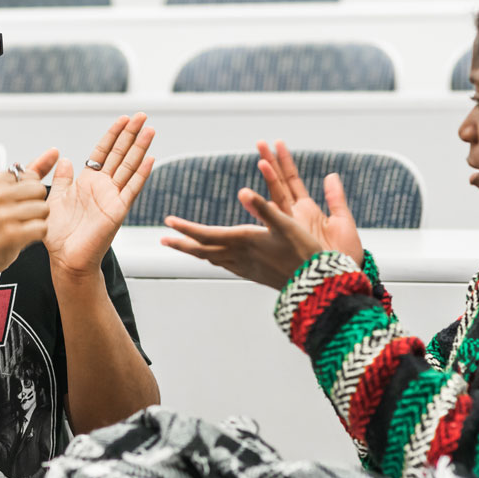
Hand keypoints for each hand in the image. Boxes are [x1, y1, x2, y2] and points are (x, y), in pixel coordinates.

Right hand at [0, 148, 58, 277]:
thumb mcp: (3, 194)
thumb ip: (32, 171)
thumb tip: (55, 151)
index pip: (32, 176)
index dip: (31, 192)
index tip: (14, 204)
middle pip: (40, 190)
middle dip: (37, 204)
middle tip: (21, 217)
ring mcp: (1, 215)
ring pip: (44, 209)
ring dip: (39, 221)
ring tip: (21, 227)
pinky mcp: (10, 235)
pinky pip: (42, 228)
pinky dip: (38, 235)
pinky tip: (23, 238)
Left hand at [42, 113, 155, 278]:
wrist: (66, 258)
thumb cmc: (59, 235)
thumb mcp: (55, 199)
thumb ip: (62, 179)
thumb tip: (64, 159)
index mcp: (88, 182)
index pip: (103, 152)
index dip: (113, 134)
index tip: (123, 119)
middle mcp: (103, 187)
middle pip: (120, 154)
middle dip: (131, 134)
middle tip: (142, 115)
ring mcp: (113, 198)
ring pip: (129, 167)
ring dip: (140, 148)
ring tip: (150, 130)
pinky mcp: (118, 210)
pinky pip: (132, 189)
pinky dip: (141, 174)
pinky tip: (150, 158)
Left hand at [162, 188, 322, 289]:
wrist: (315, 286)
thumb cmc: (304, 251)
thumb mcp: (286, 223)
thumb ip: (263, 207)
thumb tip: (243, 191)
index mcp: (244, 240)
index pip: (206, 235)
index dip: (185, 228)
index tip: (167, 222)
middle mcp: (240, 256)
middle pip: (203, 250)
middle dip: (182, 244)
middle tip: (163, 240)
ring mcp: (246, 267)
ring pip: (213, 259)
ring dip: (196, 252)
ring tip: (185, 247)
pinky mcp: (253, 274)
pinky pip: (225, 265)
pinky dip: (213, 259)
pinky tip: (216, 259)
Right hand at [257, 140, 363, 265]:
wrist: (342, 280)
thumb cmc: (344, 256)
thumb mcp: (343, 222)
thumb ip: (336, 198)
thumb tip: (331, 175)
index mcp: (308, 210)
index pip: (292, 181)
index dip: (285, 162)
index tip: (277, 144)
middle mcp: (295, 216)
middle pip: (279, 184)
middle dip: (271, 162)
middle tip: (260, 143)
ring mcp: (290, 226)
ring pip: (276, 196)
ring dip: (270, 177)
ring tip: (262, 158)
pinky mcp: (289, 237)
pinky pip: (275, 217)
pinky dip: (264, 205)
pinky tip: (256, 193)